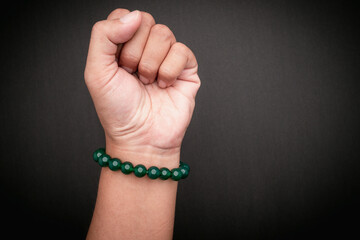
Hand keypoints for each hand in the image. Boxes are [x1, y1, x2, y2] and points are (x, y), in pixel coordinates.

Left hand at [84, 9, 199, 163]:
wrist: (141, 138)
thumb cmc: (118, 110)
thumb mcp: (97, 71)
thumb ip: (105, 35)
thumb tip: (134, 16)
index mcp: (123, 46)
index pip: (124, 15)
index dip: (120, 35)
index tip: (118, 61)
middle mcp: (146, 48)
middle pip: (145, 20)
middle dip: (135, 53)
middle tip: (132, 75)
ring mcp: (166, 57)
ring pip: (164, 34)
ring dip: (151, 64)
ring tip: (148, 82)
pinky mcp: (185, 68)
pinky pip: (182, 50)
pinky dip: (169, 71)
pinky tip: (164, 85)